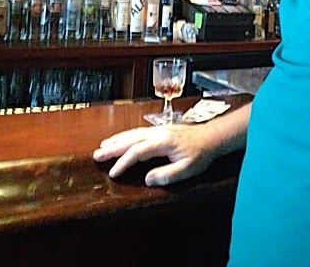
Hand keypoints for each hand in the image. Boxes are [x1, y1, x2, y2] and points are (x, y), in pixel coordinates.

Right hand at [93, 124, 217, 186]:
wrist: (212, 138)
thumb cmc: (201, 154)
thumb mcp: (187, 169)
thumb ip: (166, 175)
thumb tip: (147, 179)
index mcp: (163, 142)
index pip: (138, 151)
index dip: (123, 162)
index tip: (113, 173)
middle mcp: (158, 133)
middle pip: (131, 139)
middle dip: (113, 147)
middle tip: (97, 155)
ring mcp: (158, 130)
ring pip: (133, 134)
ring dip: (117, 140)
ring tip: (102, 146)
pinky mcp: (160, 131)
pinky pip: (138, 132)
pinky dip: (126, 136)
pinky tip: (120, 140)